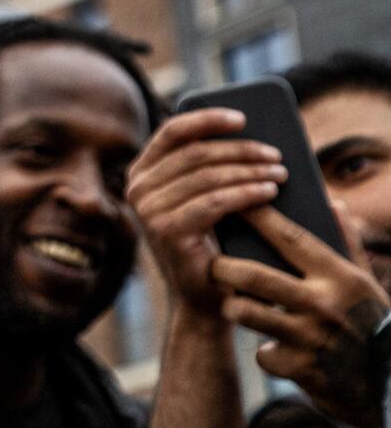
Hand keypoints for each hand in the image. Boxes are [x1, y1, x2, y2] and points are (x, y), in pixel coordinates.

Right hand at [125, 108, 286, 314]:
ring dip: (248, 170)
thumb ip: (209, 168)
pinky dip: (245, 194)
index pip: (172, 132)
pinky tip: (270, 191)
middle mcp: (138, 188)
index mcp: (142, 172)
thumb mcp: (204, 199)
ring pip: (206, 176)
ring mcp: (148, 210)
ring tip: (280, 172)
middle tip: (276, 154)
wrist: (206, 299)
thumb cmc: (213, 244)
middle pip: (195, 153)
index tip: (242, 117)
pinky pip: (213, 202)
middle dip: (240, 150)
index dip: (207, 120)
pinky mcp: (167, 231)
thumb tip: (245, 134)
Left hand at [214, 206, 390, 427]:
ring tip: (233, 304)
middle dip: (223, 267)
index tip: (232, 202)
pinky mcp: (301, 369)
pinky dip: (265, 354)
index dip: (258, 217)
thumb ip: (348, 244)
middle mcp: (324, 304)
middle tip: (214, 265)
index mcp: (341, 277)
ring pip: (247, 312)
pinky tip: (274, 351)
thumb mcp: (367, 285)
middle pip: (254, 275)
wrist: (389, 385)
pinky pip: (263, 354)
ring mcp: (311, 338)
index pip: (290, 238)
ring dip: (234, 308)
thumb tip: (334, 203)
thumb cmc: (372, 325)